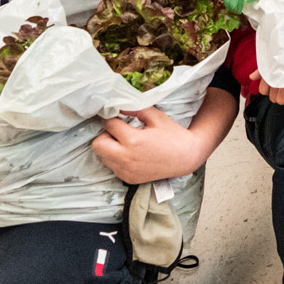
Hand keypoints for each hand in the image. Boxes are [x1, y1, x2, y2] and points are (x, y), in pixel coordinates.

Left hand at [90, 106, 204, 183]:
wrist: (186, 157)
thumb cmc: (172, 135)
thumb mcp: (156, 117)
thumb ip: (135, 109)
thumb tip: (118, 105)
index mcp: (133, 140)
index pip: (108, 125)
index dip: (111, 118)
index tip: (115, 116)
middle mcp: (126, 158)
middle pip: (98, 144)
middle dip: (105, 135)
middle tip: (118, 132)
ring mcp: (126, 170)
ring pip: (102, 157)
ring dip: (109, 148)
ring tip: (125, 143)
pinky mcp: (128, 178)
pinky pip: (112, 166)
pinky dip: (116, 159)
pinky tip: (130, 154)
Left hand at [250, 30, 283, 103]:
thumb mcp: (274, 55)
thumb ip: (263, 68)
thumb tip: (251, 77)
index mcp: (270, 70)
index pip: (263, 91)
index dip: (269, 91)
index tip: (277, 86)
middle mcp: (278, 75)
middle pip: (273, 98)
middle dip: (279, 95)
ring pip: (282, 100)